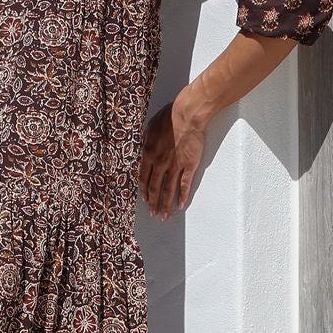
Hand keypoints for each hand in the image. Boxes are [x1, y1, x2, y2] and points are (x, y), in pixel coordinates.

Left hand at [138, 95, 206, 220]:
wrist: (187, 116)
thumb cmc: (169, 117)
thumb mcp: (149, 128)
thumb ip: (146, 142)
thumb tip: (143, 150)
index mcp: (149, 154)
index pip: (144, 177)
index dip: (144, 190)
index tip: (144, 199)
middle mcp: (160, 163)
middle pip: (155, 187)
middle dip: (153, 202)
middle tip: (153, 213)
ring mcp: (175, 166)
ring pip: (168, 189)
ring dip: (166, 204)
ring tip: (165, 216)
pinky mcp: (189, 165)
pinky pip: (184, 184)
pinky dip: (182, 196)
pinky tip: (180, 205)